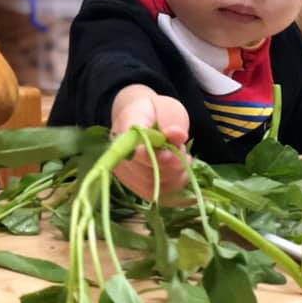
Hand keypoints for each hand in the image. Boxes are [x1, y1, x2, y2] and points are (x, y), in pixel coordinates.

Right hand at [111, 85, 190, 200]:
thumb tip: (177, 135)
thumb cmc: (154, 112)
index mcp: (124, 128)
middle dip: (171, 166)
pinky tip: (179, 172)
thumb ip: (171, 120)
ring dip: (175, 175)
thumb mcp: (166, 107)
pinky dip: (175, 186)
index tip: (171, 154)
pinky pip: (158, 195)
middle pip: (144, 172)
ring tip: (180, 157)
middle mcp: (118, 153)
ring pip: (154, 186)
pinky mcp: (134, 186)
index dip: (152, 157)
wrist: (140, 118)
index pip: (132, 149)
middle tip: (183, 151)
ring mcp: (124, 172)